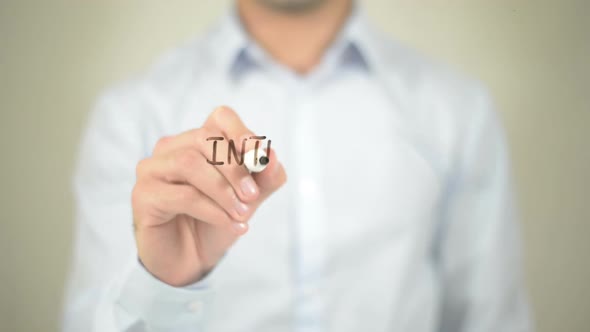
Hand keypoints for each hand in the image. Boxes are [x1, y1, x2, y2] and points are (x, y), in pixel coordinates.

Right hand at [131, 106, 286, 285]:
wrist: (191, 259)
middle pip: (206, 139)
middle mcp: (172, 148)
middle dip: (235, 168)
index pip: (220, 118)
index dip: (241, 131)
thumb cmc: (217, 220)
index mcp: (199, 141)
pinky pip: (182, 195)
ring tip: (242, 214)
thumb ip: (264, 177)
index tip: (259, 154)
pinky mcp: (143, 195)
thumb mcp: (249, 199)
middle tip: (253, 196)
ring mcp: (153, 169)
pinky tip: (230, 224)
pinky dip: (212, 210)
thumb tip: (271, 156)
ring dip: (223, 191)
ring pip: (190, 163)